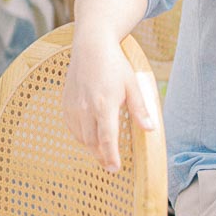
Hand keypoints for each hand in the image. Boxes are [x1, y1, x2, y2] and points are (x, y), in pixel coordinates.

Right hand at [62, 33, 156, 172]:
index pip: (107, 138)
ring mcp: (73, 107)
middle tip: (111, 166)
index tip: (115, 168)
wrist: (90, 48)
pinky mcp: (65, 104)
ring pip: (81, 137)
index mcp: (104, 105)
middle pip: (92, 142)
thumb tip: (150, 129)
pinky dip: (81, 137)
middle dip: (102, 156)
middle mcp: (86, 108)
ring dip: (91, 148)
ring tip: (103, 153)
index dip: (111, 156)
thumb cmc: (114, 65)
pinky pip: (72, 128)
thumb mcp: (132, 85)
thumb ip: (139, 109)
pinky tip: (90, 137)